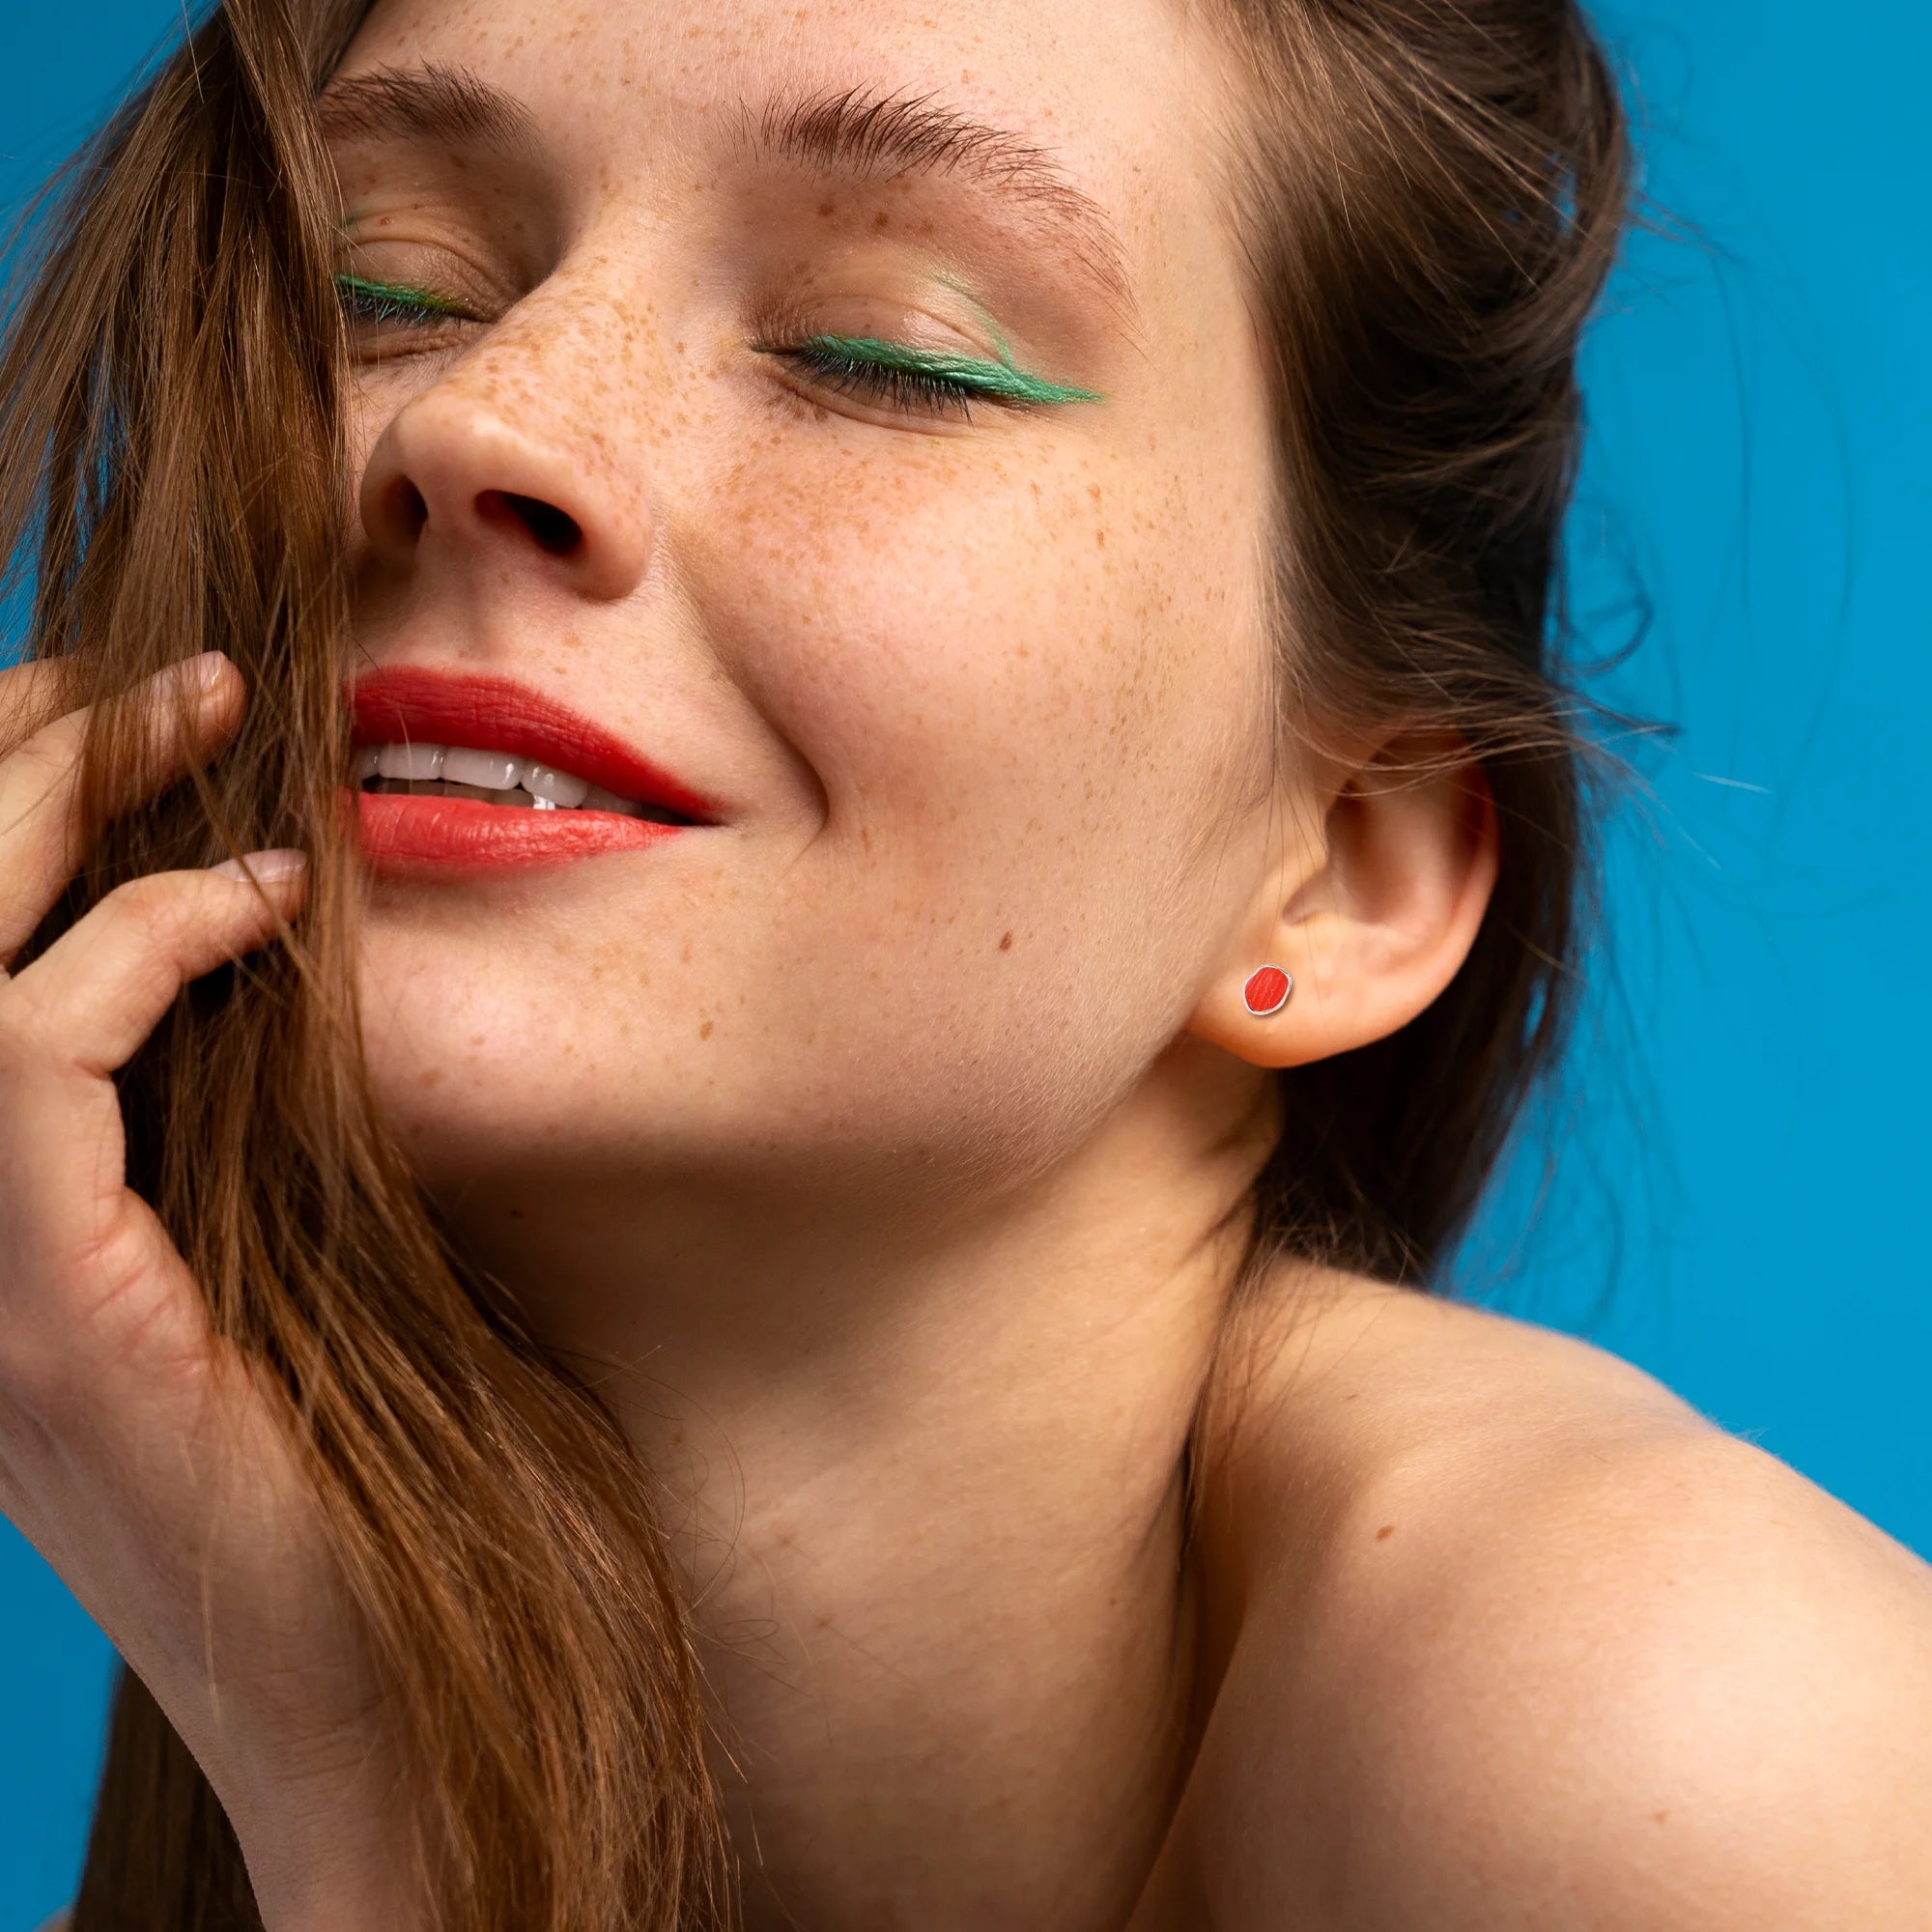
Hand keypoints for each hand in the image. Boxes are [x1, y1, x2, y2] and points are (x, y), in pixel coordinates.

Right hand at [0, 653, 416, 1925]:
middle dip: (8, 763)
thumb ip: (230, 1119)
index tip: (112, 715)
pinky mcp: (47, 1310)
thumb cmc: (359, 1469)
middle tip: (156, 674)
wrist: (376, 1682)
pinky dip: (140, 944)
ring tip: (192, 713)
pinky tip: (268, 899)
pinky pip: (28, 1056)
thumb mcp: (270, 1248)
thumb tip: (283, 931)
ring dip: (50, 803)